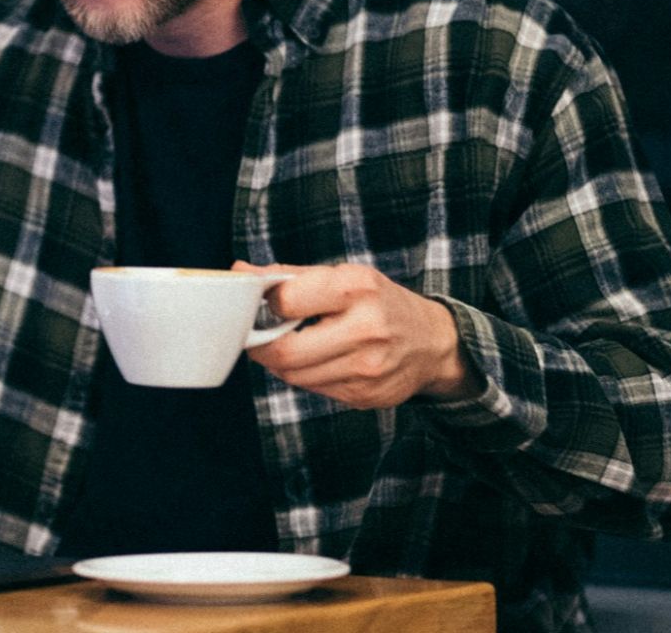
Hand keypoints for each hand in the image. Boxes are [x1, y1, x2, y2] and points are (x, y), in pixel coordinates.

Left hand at [235, 261, 478, 408]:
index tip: (265, 304)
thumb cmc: (379, 302)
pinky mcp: (365, 396)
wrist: (432, 342)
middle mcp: (366, 329)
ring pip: (294, 376)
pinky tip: (317, 360)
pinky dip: (304, 376)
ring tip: (291, 345)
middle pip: (285, 352)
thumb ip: (289, 276)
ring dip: (281, 363)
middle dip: (262, 346)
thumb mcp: (342, 276)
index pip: (286, 302)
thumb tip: (239, 273)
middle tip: (259, 336)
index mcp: (357, 288)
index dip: (266, 305)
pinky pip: (313, 389)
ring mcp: (367, 368)